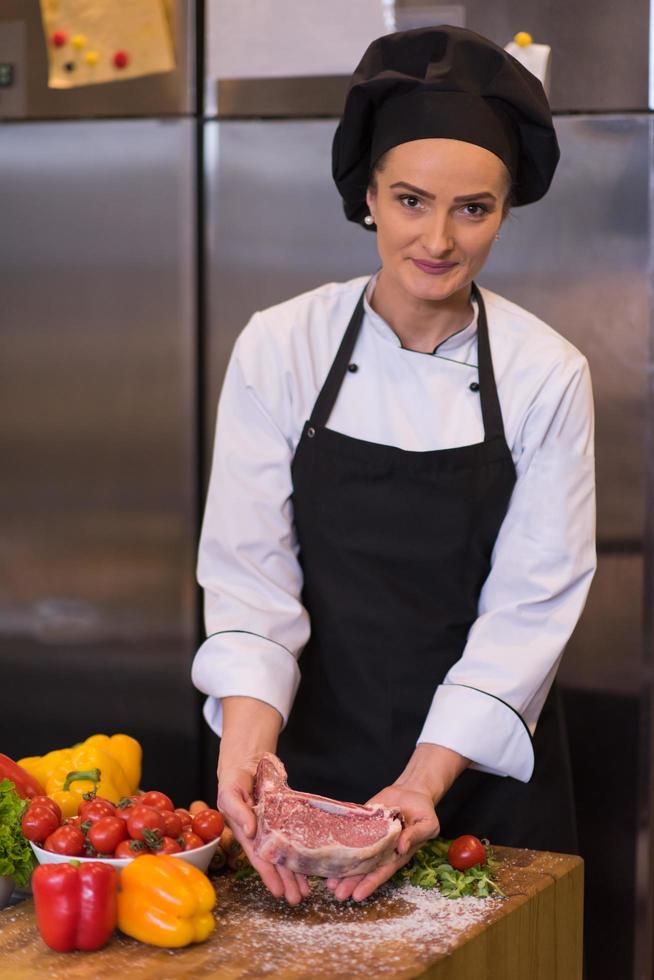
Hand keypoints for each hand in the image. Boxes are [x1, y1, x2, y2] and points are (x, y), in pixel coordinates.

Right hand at [217, 762, 310, 905]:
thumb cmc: (234, 781)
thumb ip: (238, 813)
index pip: (258, 858)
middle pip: (275, 862)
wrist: (247, 764)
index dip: (268, 875)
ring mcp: (273, 826)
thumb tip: (250, 832)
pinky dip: (301, 849)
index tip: (277, 891)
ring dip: (295, 872)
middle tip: (297, 899)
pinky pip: (294, 836)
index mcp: (246, 833)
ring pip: (286, 853)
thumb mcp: (230, 794)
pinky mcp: (285, 816)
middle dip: (285, 881)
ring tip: (306, 890)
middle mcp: (260, 834)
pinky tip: (310, 862)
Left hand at [325, 784, 439, 902]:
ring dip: (342, 867)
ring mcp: (370, 835)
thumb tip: (401, 846)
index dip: (370, 884)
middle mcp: (381, 848)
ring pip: (354, 853)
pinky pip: (350, 831)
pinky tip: (327, 849)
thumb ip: (415, 836)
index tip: (357, 896)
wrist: (413, 792)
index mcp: (396, 854)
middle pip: (364, 868)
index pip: (381, 872)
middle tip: (337, 893)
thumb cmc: (424, 812)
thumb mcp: (427, 825)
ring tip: (328, 881)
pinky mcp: (363, 820)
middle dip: (350, 881)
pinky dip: (339, 840)